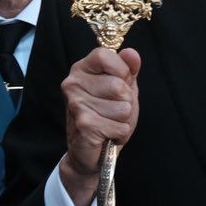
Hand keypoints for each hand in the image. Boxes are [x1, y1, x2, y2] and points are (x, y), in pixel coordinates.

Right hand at [58, 47, 141, 205]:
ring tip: (109, 122)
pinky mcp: (84, 125)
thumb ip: (128, 70)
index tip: (119, 83)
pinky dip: (120, 133)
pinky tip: (108, 134)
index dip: (121, 70)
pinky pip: (120, 125)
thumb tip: (131, 53)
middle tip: (113, 111)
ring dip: (122, 119)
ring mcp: (76, 104)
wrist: (90, 152)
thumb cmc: (106, 117)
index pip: (105, 55)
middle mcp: (73, 84)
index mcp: (81, 69)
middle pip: (118, 85)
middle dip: (125, 102)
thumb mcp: (122, 89)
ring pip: (122, 107)